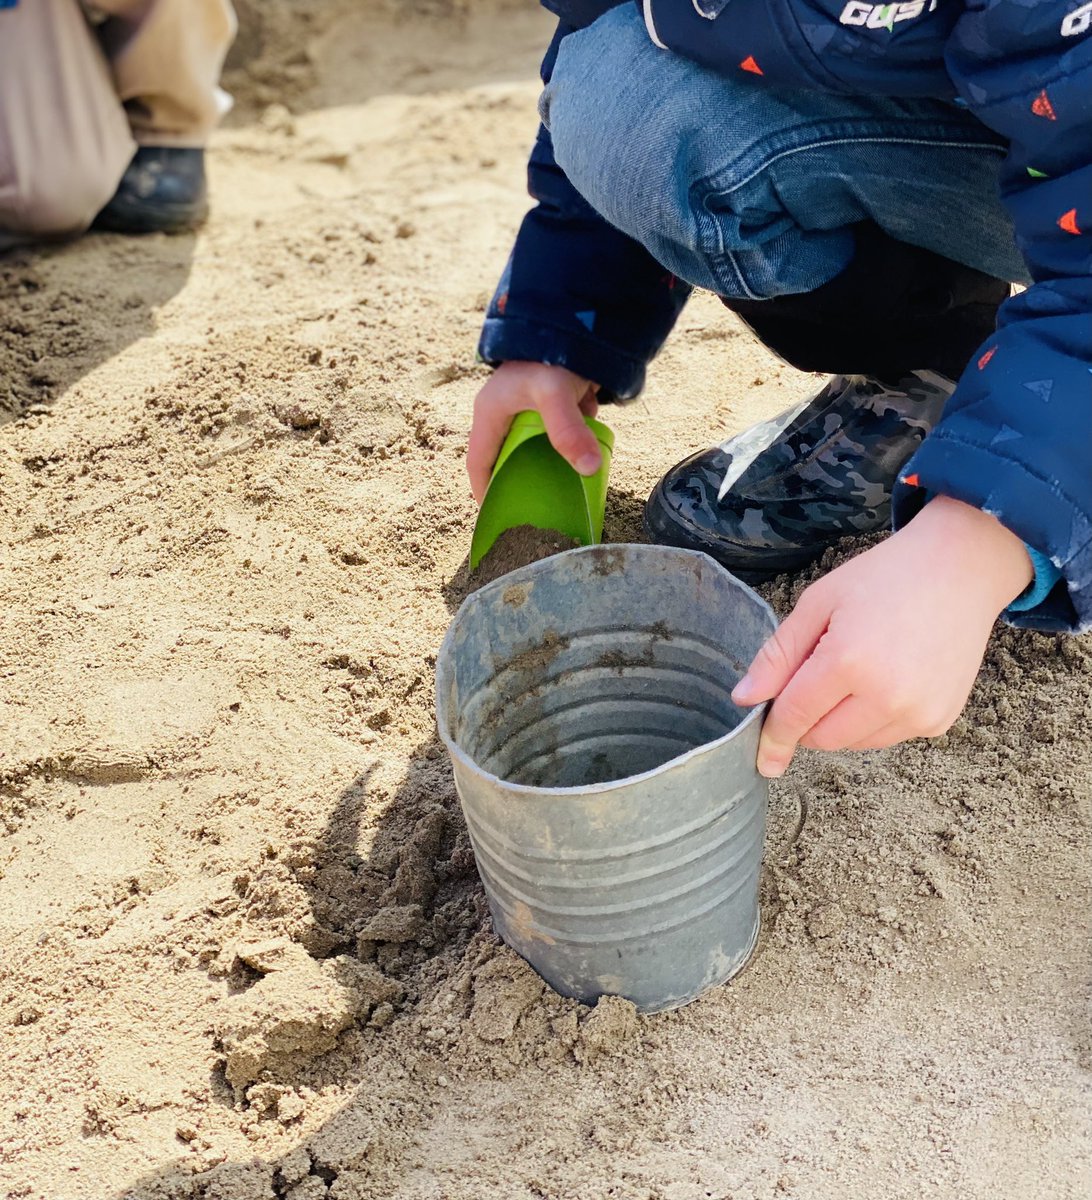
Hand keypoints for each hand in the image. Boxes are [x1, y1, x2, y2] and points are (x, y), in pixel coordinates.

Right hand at [467, 361, 600, 502]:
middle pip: (504, 454)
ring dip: (550, 455)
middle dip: (519, 478)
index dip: (484, 490)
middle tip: (534, 503)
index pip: (478, 462)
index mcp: (490, 413)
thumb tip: (589, 470)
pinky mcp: (547, 396)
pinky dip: (570, 433)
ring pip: (533, 441)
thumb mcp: (555, 395)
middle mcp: (502, 410)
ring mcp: (524, 403)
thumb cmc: (549, 354)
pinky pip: (555, 423)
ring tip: (564, 480)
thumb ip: (568, 431)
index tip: (495, 513)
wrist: (572, 316)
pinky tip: (589, 436)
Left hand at [731, 497, 1034, 776]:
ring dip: (839, 721)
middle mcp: (888, 696)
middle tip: (816, 676)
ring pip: (854, 743)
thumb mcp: (818, 603)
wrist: (960, 569)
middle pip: (823, 738)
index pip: (796, 716)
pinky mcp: (939, 720)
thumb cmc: (884, 578)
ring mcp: (919, 713)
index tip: (762, 759)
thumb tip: (744, 699)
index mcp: (850, 662)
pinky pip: (887, 736)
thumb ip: (778, 655)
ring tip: (857, 669)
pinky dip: (873, 719)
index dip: (773, 737)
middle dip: (807, 720)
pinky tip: (886, 677)